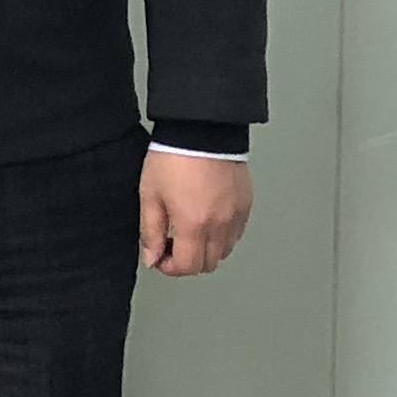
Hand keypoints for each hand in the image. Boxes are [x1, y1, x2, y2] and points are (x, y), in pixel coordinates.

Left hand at [138, 153, 252, 276]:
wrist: (202, 129)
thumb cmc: (173, 157)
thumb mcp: (150, 195)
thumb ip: (151, 231)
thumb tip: (151, 258)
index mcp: (195, 224)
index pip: (188, 266)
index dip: (170, 268)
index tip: (160, 256)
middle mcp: (220, 224)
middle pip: (208, 263)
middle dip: (188, 261)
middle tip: (172, 244)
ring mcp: (237, 214)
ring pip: (225, 251)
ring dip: (206, 250)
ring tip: (189, 231)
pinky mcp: (246, 203)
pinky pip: (237, 233)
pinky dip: (222, 235)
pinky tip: (207, 220)